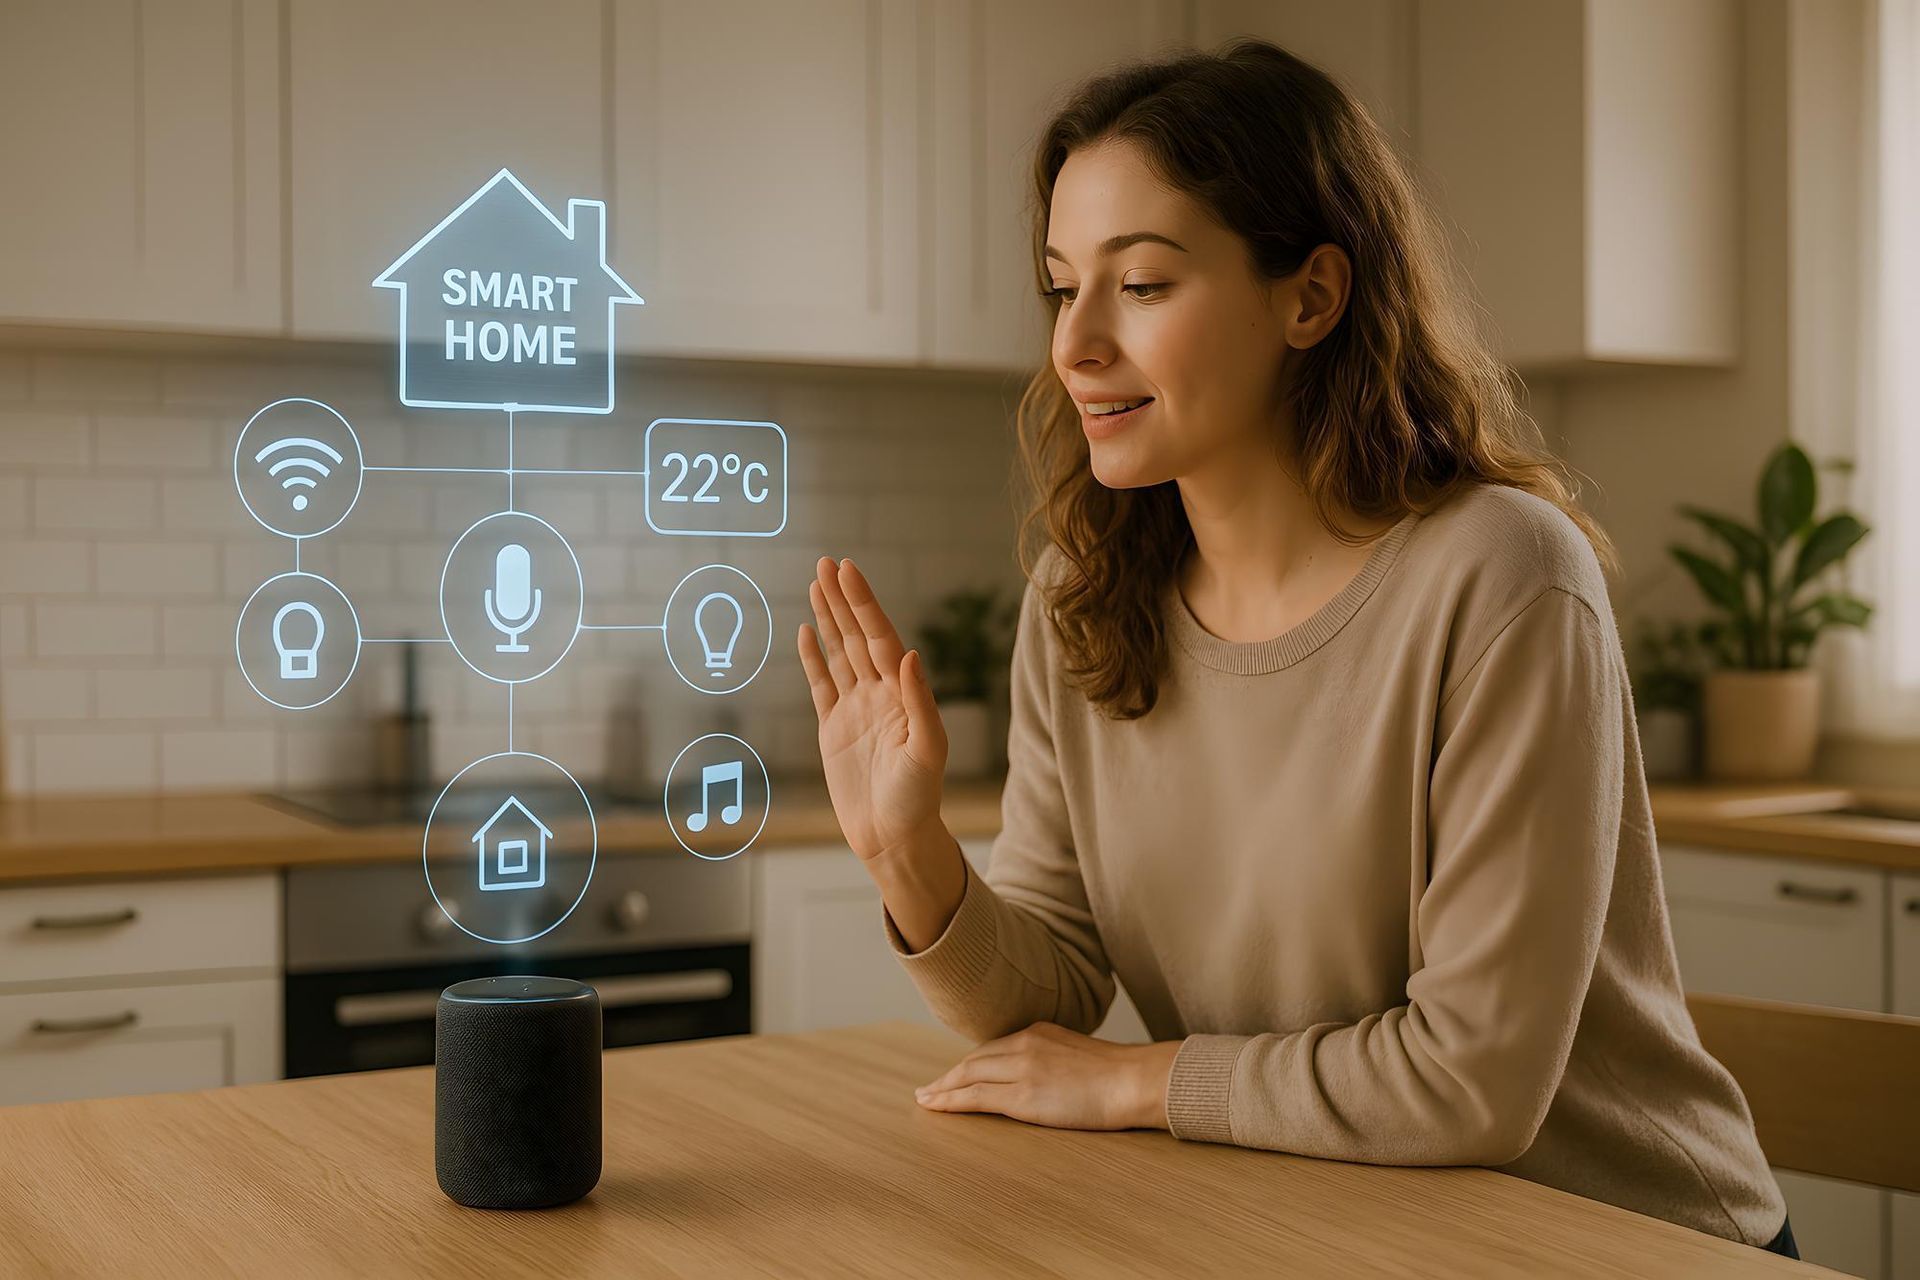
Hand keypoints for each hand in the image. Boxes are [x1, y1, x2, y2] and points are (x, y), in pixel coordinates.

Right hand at [798, 557, 947, 862]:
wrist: (894, 838)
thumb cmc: (918, 799)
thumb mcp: (927, 751)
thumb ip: (920, 703)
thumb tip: (909, 654)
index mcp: (903, 694)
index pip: (880, 638)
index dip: (864, 604)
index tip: (848, 572)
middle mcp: (880, 694)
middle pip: (858, 637)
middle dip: (843, 600)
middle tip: (827, 563)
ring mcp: (856, 709)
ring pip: (839, 653)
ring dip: (829, 619)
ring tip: (817, 583)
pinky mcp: (834, 728)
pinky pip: (821, 684)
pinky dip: (813, 657)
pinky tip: (807, 630)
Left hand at [914, 1022, 1183, 1131]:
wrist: (1134, 1079)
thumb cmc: (1118, 1074)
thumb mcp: (1078, 1055)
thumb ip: (1054, 1059)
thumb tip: (1045, 1077)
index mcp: (1038, 1032)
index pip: (992, 1049)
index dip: (969, 1064)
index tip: (954, 1074)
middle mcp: (1024, 1044)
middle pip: (973, 1060)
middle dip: (948, 1076)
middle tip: (928, 1089)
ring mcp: (1021, 1069)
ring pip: (968, 1076)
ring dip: (943, 1089)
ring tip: (926, 1100)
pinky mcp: (1022, 1096)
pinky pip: (976, 1098)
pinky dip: (952, 1101)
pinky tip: (937, 1107)